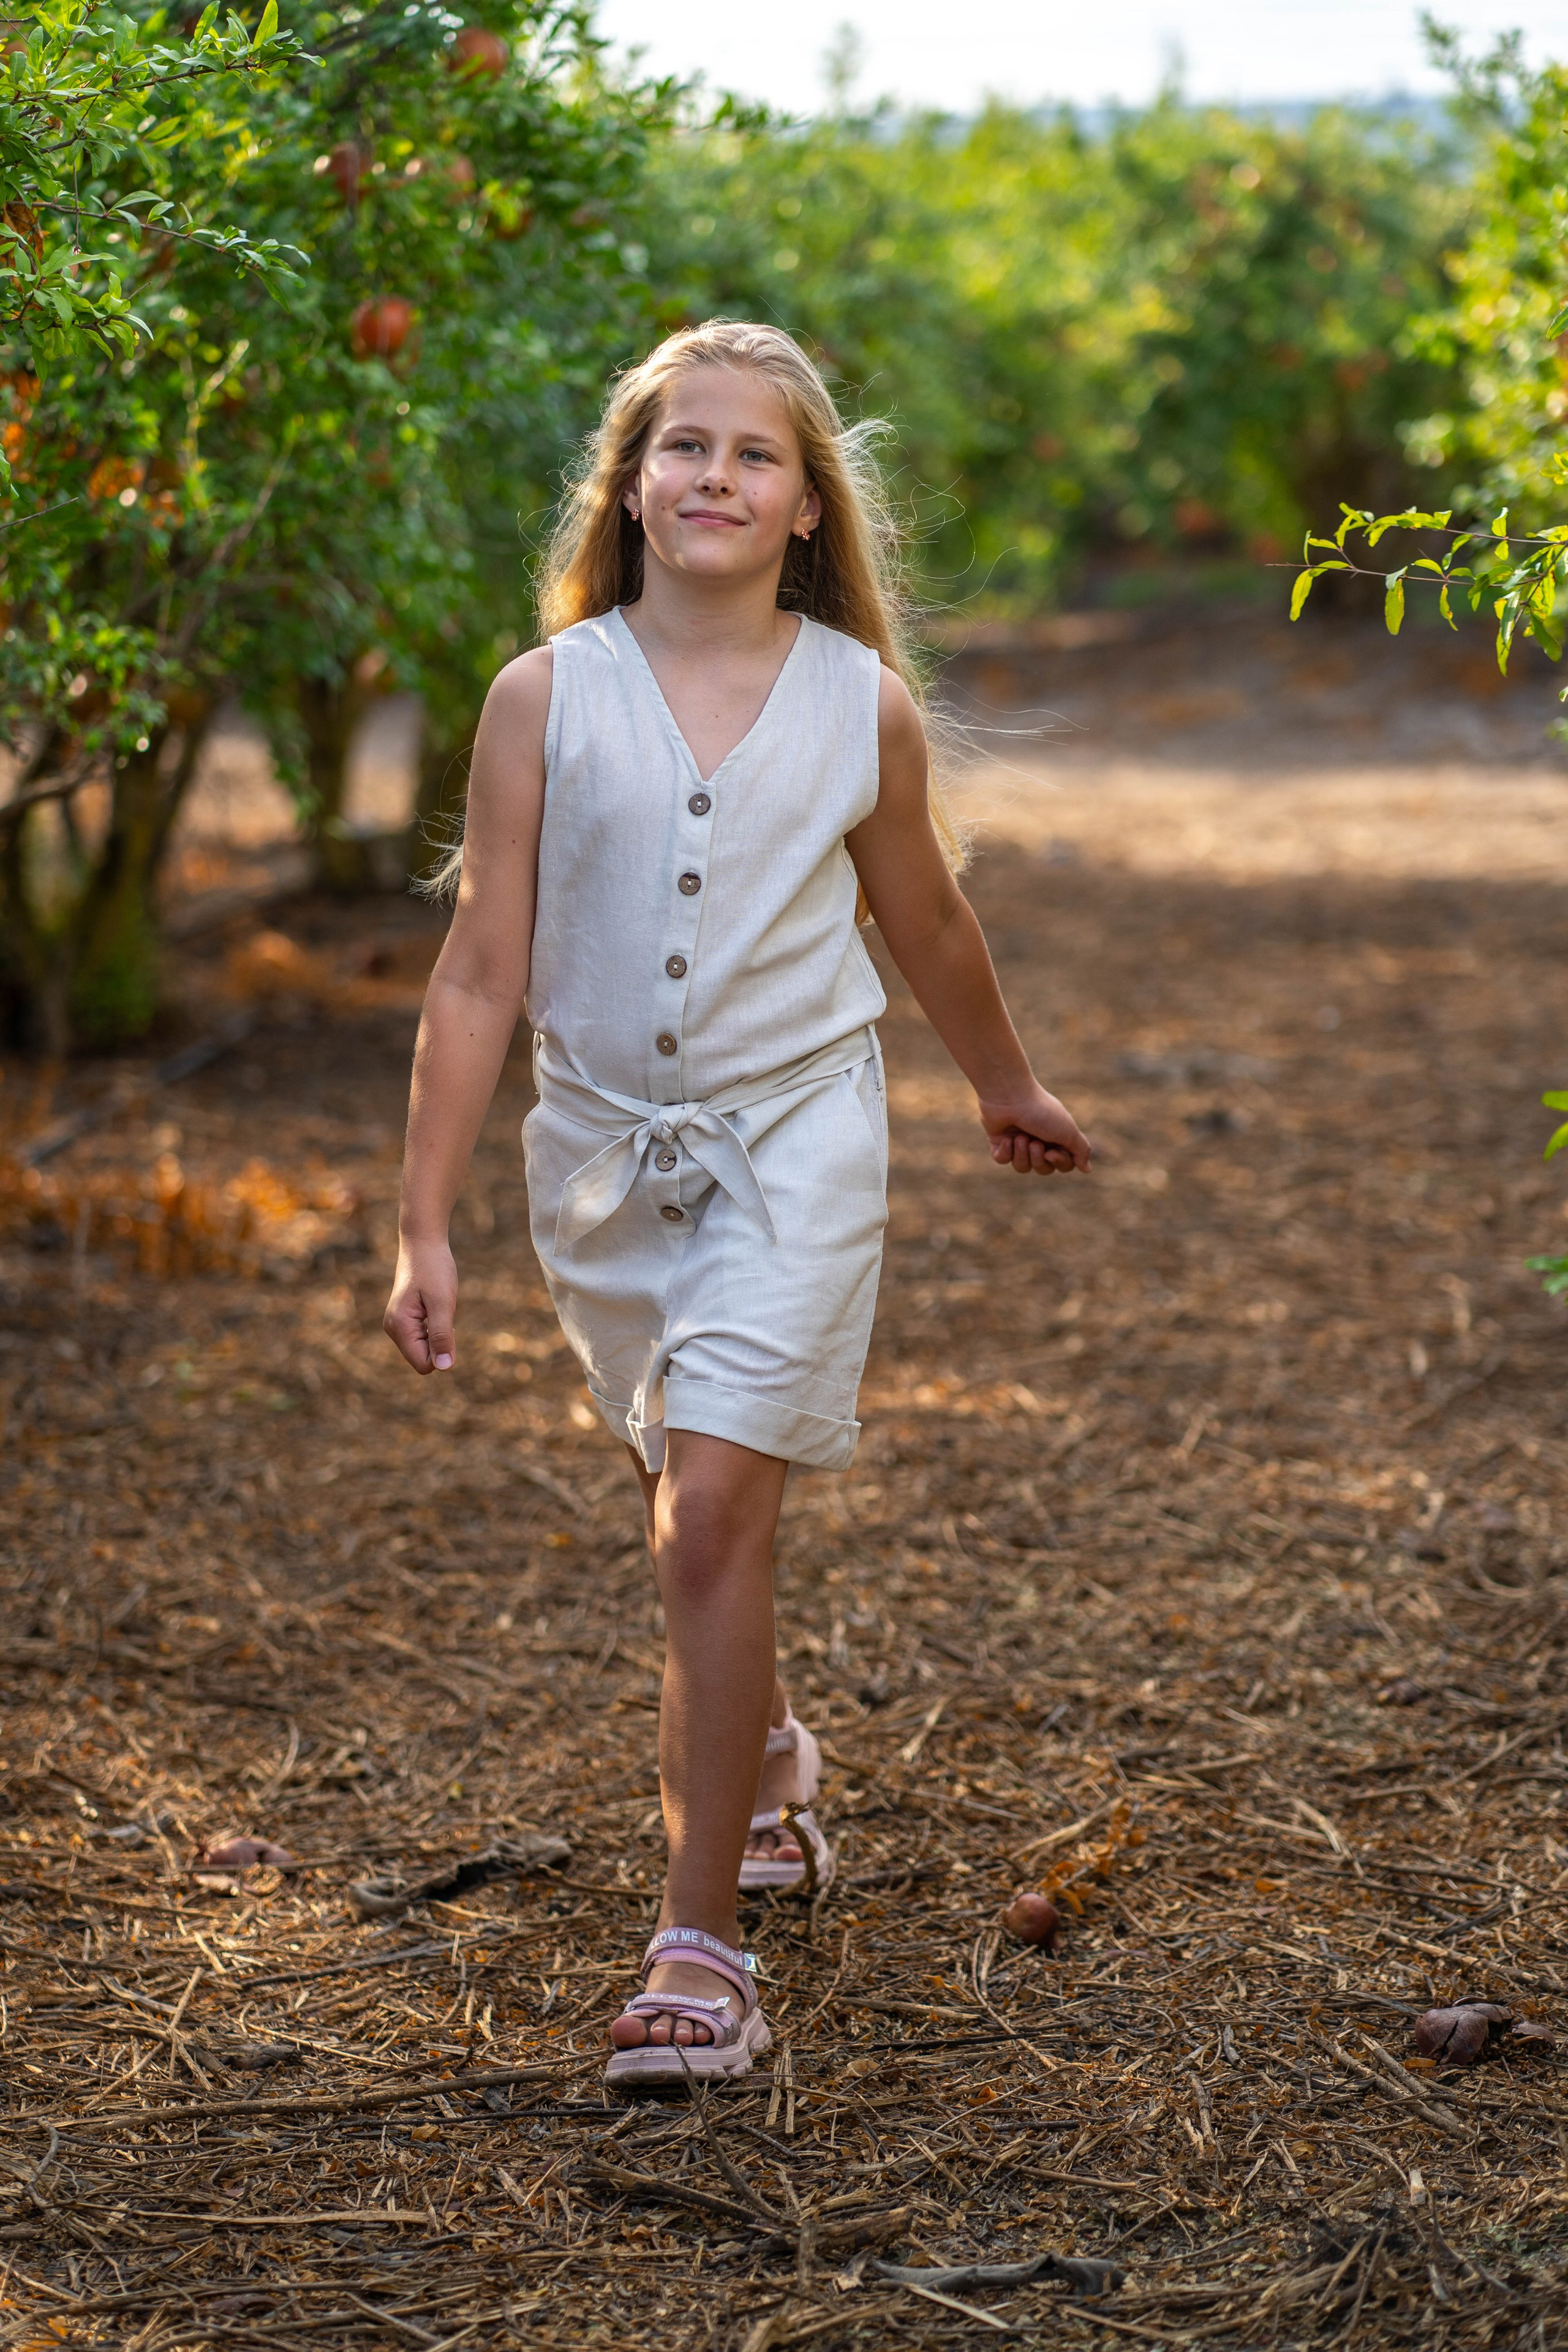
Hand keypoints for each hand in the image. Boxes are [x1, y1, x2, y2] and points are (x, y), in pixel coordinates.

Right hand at [384, 1238, 458, 1372]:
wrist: (422, 1243)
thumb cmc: (434, 1269)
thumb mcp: (442, 1303)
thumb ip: (442, 1336)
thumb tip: (444, 1367)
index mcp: (399, 1327)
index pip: (423, 1365)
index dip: (442, 1353)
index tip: (448, 1326)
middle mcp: (393, 1329)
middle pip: (422, 1359)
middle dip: (439, 1343)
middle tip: (443, 1314)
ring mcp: (396, 1324)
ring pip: (423, 1348)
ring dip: (438, 1334)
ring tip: (438, 1308)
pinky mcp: (403, 1318)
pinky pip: (422, 1337)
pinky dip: (434, 1327)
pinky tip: (435, 1308)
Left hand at [979, 1084, 1091, 1175]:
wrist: (1011, 1096)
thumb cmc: (1042, 1112)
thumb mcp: (1068, 1131)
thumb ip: (1081, 1150)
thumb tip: (1087, 1169)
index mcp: (1057, 1137)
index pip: (1064, 1165)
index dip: (1059, 1163)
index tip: (1052, 1152)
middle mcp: (1039, 1140)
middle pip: (1043, 1169)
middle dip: (1038, 1159)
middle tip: (1034, 1142)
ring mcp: (1018, 1141)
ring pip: (1022, 1167)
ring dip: (1021, 1155)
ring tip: (1019, 1137)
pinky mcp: (999, 1141)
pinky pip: (1002, 1160)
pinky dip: (1005, 1152)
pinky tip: (1006, 1138)